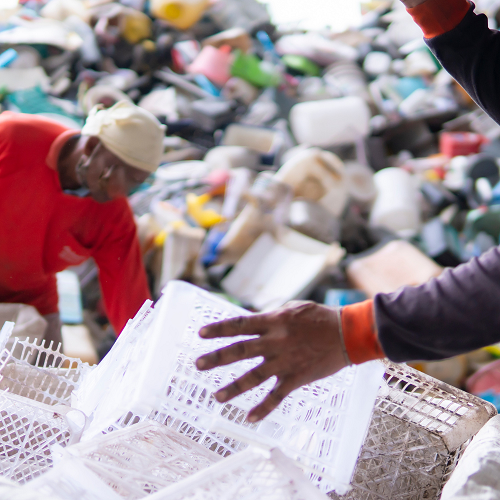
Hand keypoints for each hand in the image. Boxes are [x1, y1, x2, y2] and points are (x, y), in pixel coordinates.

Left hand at [196, 301, 347, 421]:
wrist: (346, 333)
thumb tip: (255, 321)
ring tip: (216, 396)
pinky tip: (249, 418)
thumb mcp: (293, 308)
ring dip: (233, 388)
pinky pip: (276, 396)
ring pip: (253, 377)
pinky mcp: (296, 378)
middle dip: (217, 358)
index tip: (201, 333)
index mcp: (272, 322)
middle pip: (239, 351)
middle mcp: (274, 342)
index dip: (219, 329)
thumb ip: (272, 316)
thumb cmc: (320, 317)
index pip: (239, 324)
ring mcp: (284, 362)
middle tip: (198, 364)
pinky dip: (263, 408)